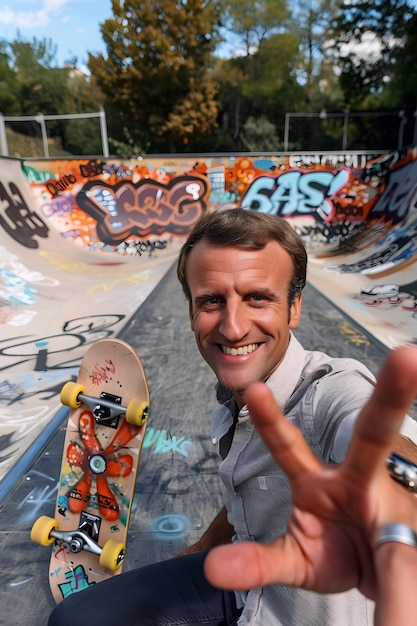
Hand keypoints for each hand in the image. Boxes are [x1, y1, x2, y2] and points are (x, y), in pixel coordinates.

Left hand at [204, 346, 416, 600]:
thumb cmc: (334, 552)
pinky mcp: (412, 525)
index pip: (288, 446)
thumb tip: (211, 569)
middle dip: (391, 395)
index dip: (270, 420)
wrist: (375, 573)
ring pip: (408, 470)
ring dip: (415, 471)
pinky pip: (410, 558)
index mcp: (319, 482)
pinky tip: (405, 481)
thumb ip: (257, 563)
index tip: (254, 389)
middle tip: (407, 357)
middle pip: (374, 433)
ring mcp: (391, 494)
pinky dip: (409, 573)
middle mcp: (358, 478)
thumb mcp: (294, 562)